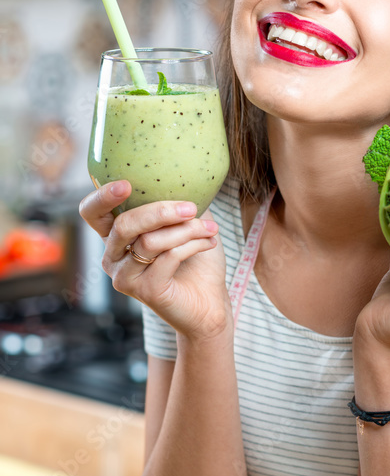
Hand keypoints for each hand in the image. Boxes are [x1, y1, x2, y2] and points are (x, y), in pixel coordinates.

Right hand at [79, 180, 229, 340]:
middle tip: (190, 206)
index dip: (102, 197)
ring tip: (210, 228)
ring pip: (150, 241)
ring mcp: (125, 276)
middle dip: (159, 211)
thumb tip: (185, 170)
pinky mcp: (145, 291)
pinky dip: (192, 245)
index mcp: (115, 236)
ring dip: (186, 229)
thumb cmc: (196, 263)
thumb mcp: (184, 224)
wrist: (209, 305)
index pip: (91, 213)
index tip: (126, 184)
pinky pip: (167, 258)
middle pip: (124, 225)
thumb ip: (176, 202)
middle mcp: (113, 257)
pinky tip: (210, 242)